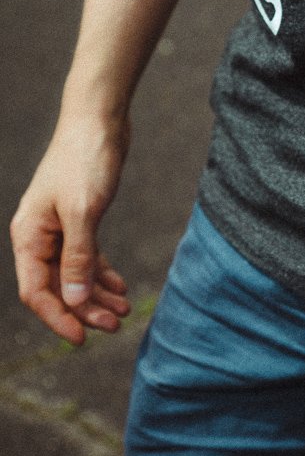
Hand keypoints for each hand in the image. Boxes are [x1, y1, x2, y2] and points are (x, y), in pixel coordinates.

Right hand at [10, 116, 132, 344]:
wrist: (99, 118)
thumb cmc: (85, 158)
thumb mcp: (84, 211)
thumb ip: (78, 257)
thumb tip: (74, 300)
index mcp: (29, 235)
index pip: (35, 291)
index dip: (58, 317)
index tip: (82, 338)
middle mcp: (40, 235)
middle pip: (58, 286)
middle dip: (85, 309)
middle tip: (115, 326)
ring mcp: (60, 226)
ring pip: (75, 273)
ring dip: (97, 294)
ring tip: (123, 311)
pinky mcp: (81, 217)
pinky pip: (88, 256)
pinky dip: (103, 273)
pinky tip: (120, 287)